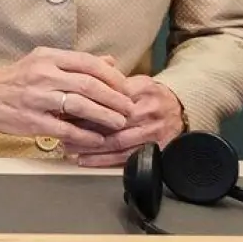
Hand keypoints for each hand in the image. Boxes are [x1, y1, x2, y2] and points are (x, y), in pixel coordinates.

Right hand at [0, 48, 135, 150]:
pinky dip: (84, 135)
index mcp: (48, 57)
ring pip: (79, 106)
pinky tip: (97, 139)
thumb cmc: (16, 78)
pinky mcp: (31, 120)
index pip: (88, 63)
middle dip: (114, 98)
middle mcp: (43, 75)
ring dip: (104, 116)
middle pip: (88, 85)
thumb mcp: (44, 61)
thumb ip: (77, 62)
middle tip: (129, 108)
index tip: (126, 87)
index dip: (112, 77)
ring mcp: (37, 98)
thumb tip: (111, 62)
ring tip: (119, 123)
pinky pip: (65, 129)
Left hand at [66, 76, 184, 167]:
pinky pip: (127, 157)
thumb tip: (78, 81)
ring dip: (90, 147)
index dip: (86, 104)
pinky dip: (104, 161)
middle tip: (62, 130)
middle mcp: (149, 110)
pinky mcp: (156, 148)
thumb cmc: (149, 95)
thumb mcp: (134, 81)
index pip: (109, 97)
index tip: (66, 108)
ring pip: (117, 141)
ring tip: (69, 147)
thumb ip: (109, 80)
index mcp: (141, 89)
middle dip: (84, 127)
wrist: (180, 108)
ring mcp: (153, 131)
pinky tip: (86, 160)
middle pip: (112, 121)